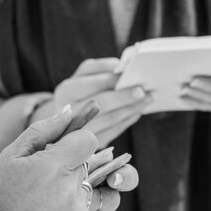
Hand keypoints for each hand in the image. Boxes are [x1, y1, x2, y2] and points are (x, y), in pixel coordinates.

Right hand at [0, 102, 99, 210]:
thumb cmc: (0, 192)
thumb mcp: (13, 154)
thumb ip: (44, 130)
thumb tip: (70, 112)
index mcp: (54, 165)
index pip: (89, 140)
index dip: (76, 142)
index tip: (62, 150)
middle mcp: (70, 188)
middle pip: (87, 164)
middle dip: (70, 166)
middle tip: (44, 178)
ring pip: (87, 187)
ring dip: (72, 188)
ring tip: (46, 199)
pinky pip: (85, 208)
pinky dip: (71, 208)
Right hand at [33, 58, 151, 144]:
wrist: (63, 120)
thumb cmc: (79, 91)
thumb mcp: (84, 75)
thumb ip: (100, 68)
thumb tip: (121, 66)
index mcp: (66, 91)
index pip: (95, 83)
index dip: (114, 79)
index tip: (132, 75)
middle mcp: (70, 113)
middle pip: (102, 103)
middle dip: (125, 96)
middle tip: (143, 91)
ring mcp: (80, 131)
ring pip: (110, 119)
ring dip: (131, 109)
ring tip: (146, 100)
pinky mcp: (90, 144)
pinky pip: (114, 131)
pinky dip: (127, 120)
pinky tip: (136, 112)